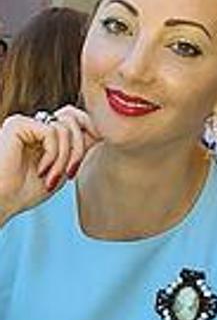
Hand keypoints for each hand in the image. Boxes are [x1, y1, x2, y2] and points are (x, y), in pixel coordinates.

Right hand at [0, 105, 100, 226]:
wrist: (0, 202)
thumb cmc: (26, 191)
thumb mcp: (63, 168)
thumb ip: (79, 149)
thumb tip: (103, 131)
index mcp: (47, 133)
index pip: (77, 118)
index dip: (91, 129)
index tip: (98, 145)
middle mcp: (36, 124)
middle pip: (74, 118)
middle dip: (79, 147)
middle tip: (71, 172)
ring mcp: (26, 122)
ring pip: (65, 128)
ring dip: (65, 158)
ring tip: (53, 177)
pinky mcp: (18, 124)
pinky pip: (51, 132)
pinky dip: (53, 154)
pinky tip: (42, 170)